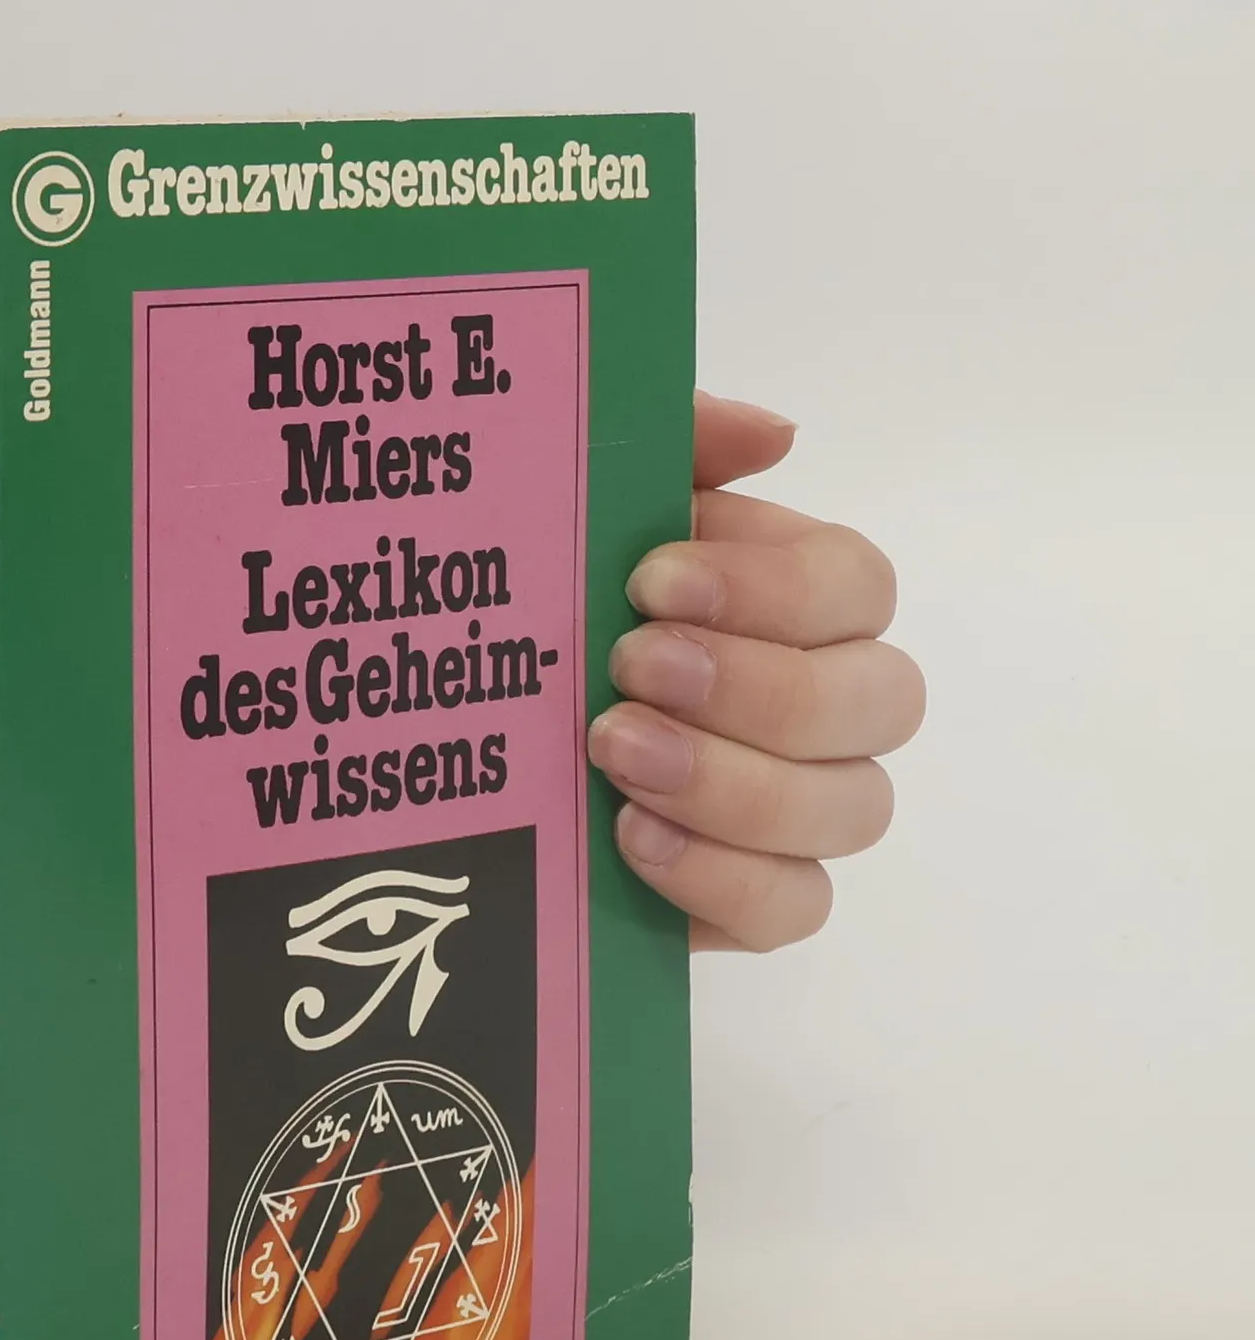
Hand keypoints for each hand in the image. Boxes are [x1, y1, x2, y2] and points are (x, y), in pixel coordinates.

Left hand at [587, 393, 925, 952]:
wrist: (459, 742)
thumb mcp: (582, 503)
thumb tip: (774, 434)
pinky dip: (722, 876)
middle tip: (629, 668)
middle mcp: (824, 705)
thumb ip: (672, 451)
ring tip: (612, 755)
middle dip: (757, 687)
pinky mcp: (750, 898)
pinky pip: (795, 905)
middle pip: (880, 700)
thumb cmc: (543, 606)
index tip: (650, 581)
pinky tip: (630, 837)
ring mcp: (798, 810)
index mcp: (797, 599)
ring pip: (852, 808)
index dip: (774, 588)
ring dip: (735, 782)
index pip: (858, 586)